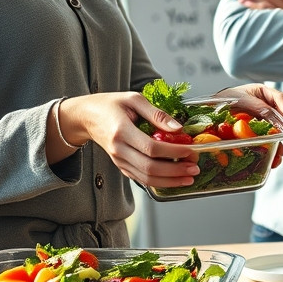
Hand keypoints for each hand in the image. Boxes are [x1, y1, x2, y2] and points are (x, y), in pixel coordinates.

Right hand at [57, 93, 201, 187]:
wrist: (86, 117)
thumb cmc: (110, 104)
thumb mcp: (134, 99)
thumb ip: (157, 113)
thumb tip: (178, 128)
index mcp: (121, 131)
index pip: (151, 148)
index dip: (174, 151)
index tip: (191, 150)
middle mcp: (118, 149)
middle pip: (150, 168)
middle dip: (176, 171)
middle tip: (195, 167)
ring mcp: (118, 160)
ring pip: (146, 178)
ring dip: (170, 181)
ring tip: (189, 177)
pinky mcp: (120, 166)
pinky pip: (140, 179)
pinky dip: (159, 182)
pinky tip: (174, 179)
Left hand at [219, 84, 282, 168]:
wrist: (213, 109)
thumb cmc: (227, 98)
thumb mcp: (240, 98)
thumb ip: (255, 105)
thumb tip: (269, 114)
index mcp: (264, 95)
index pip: (280, 98)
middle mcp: (266, 109)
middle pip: (280, 121)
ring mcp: (262, 123)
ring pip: (274, 135)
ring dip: (277, 147)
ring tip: (277, 158)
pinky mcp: (256, 135)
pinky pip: (264, 143)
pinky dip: (266, 152)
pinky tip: (269, 161)